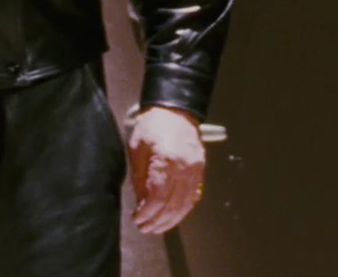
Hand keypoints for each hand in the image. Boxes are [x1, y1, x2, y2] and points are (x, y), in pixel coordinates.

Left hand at [127, 105, 206, 234]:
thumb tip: (141, 204)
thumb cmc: (152, 125)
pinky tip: (172, 216)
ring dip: (171, 220)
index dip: (147, 213)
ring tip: (157, 227)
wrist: (175, 109)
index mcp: (167, 160)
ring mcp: (196, 169)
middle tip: (145, 228)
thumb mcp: (137, 149)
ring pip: (185, 204)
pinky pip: (193, 196)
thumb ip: (140, 179)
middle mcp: (185, 168)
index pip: (158, 198)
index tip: (137, 219)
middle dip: (158, 221)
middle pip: (173, 205)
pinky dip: (183, 210)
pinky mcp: (200, 170)